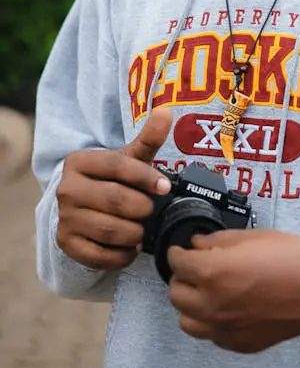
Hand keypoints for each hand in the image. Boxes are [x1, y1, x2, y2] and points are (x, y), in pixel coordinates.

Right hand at [56, 108, 172, 270]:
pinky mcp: (66, 243)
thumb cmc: (111, 179)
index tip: (165, 187)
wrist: (80, 207)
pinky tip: (130, 247)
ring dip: (135, 232)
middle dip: (142, 207)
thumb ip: (147, 138)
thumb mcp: (127, 158)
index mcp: (80, 162)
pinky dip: (121, 255)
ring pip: (109, 229)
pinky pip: (99, 255)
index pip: (117, 166)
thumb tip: (166, 112)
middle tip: (151, 210)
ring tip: (142, 228)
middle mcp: (67, 189)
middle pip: (115, 199)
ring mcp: (64, 218)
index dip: (146, 177)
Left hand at [167, 230, 299, 352]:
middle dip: (182, 276)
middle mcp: (213, 304)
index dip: (178, 252)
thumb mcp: (255, 236)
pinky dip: (210, 320)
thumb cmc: (294, 257)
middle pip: (175, 293)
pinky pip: (210, 334)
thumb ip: (219, 240)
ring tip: (207, 290)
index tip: (183, 249)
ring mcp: (224, 329)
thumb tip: (198, 244)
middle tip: (196, 266)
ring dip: (190, 302)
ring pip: (186, 320)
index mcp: (214, 272)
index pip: (177, 263)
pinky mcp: (237, 344)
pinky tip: (227, 307)